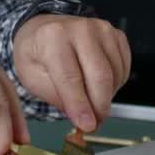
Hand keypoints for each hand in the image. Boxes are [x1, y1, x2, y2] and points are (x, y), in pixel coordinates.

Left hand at [12, 14, 130, 132]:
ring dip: (106, 97)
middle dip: (99, 107)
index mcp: (53, 37)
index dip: (80, 105)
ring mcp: (102, 30)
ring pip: (115, 75)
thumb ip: (55, 97)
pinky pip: (124, 69)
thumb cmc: (36, 53)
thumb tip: (82, 116)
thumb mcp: (31, 78)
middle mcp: (80, 29)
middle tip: (94, 123)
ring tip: (90, 100)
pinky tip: (99, 85)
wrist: (44, 29)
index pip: (70, 77)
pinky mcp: (116, 35)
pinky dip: (115, 85)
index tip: (87, 125)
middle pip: (100, 77)